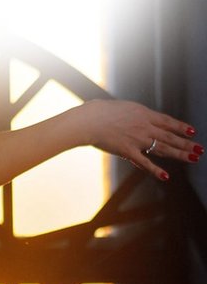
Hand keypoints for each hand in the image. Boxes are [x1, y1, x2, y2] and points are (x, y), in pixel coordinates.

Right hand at [82, 99, 202, 180]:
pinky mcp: (128, 151)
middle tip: (199, 149)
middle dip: (187, 143)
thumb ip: (130, 113)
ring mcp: (138, 140)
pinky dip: (156, 170)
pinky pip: (145, 162)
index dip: (181, 127)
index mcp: (143, 113)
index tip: (192, 131)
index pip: (167, 121)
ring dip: (180, 154)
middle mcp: (145, 126)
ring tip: (193, 159)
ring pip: (164, 148)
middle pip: (171, 136)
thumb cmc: (98, 111)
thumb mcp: (120, 107)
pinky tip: (166, 176)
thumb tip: (132, 114)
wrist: (88, 121)